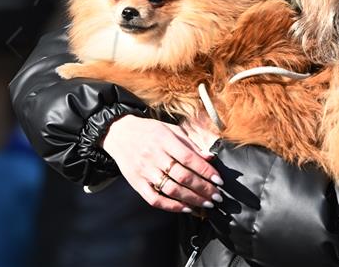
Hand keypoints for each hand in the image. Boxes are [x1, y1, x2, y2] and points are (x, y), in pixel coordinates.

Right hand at [102, 115, 223, 213]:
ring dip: (192, 199)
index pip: (188, 158)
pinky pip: (154, 199)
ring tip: (206, 204)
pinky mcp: (136, 183)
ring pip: (171, 190)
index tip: (219, 180)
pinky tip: (186, 208)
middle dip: (203, 189)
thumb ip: (191, 144)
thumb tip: (210, 157)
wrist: (119, 133)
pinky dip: (171, 206)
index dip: (205, 170)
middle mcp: (154, 156)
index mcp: (164, 140)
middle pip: (182, 176)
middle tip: (217, 197)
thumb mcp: (171, 130)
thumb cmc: (149, 130)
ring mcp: (144, 171)